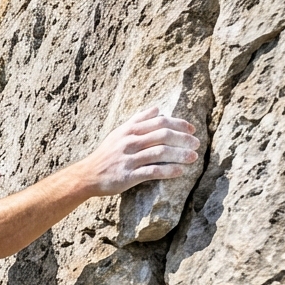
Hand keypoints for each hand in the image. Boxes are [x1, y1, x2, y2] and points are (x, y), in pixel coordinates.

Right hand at [84, 107, 200, 196]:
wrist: (87, 175)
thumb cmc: (106, 154)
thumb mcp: (119, 132)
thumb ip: (138, 120)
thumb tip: (157, 108)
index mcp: (130, 130)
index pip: (159, 121)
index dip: (178, 124)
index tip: (192, 129)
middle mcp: (130, 142)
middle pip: (163, 135)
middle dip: (183, 139)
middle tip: (196, 143)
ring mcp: (129, 159)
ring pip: (160, 153)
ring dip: (180, 154)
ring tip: (193, 157)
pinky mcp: (128, 175)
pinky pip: (152, 171)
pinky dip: (169, 171)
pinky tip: (180, 171)